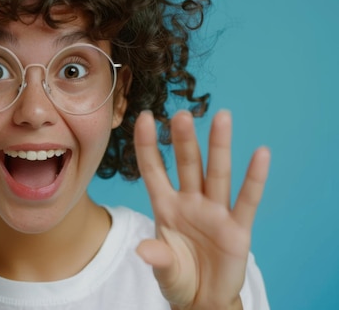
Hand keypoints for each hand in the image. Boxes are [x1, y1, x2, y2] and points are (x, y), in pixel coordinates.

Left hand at [134, 110, 269, 309]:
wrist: (203, 300)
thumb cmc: (179, 277)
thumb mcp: (164, 268)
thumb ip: (157, 257)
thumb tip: (144, 250)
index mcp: (166, 207)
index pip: (154, 170)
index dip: (147, 145)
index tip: (143, 118)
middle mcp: (190, 203)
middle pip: (188, 165)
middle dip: (184, 140)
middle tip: (181, 114)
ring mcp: (215, 213)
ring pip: (217, 173)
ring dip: (219, 146)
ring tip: (222, 116)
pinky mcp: (238, 228)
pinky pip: (248, 200)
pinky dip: (255, 178)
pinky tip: (261, 154)